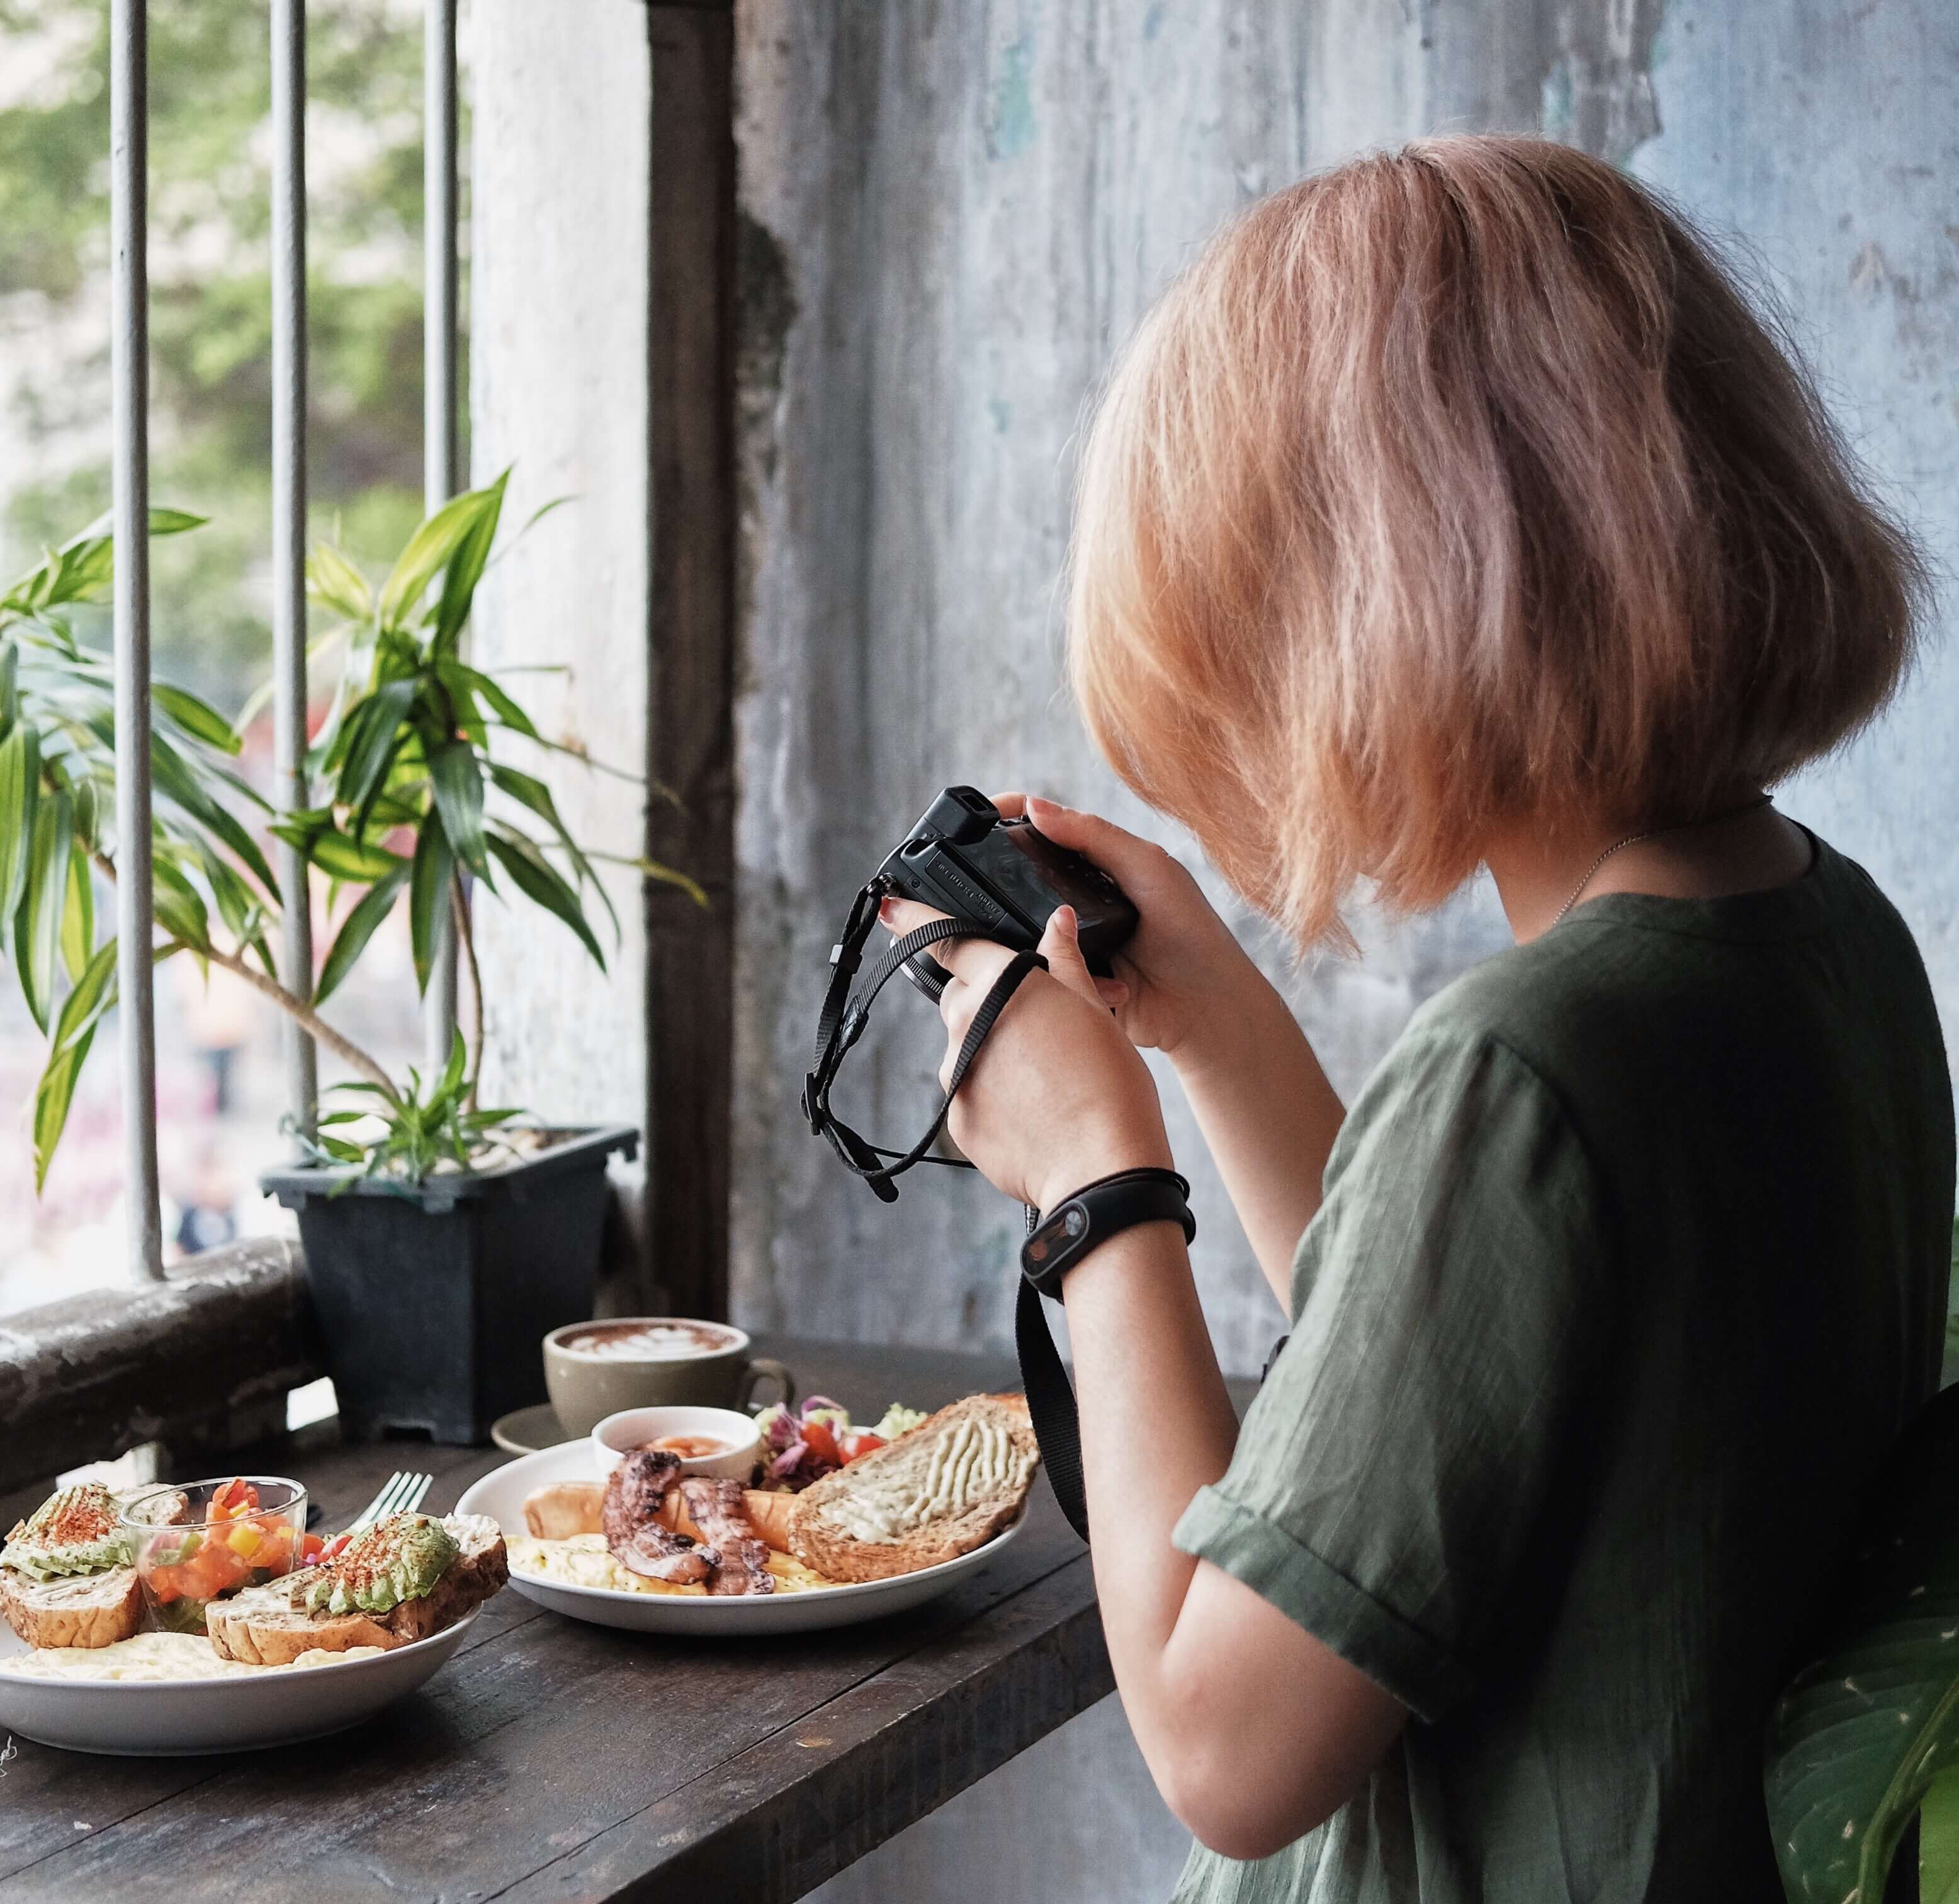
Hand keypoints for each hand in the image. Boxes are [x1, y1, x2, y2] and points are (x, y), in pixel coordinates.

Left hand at [878, 893, 1173, 1214]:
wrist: (1101, 1168)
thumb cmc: (1109, 1086)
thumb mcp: (1095, 1011)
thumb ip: (1067, 963)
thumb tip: (1057, 923)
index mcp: (1001, 984)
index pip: (949, 940)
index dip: (915, 919)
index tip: (891, 908)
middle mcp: (965, 1024)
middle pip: (961, 995)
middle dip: (987, 998)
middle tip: (1037, 1021)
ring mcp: (955, 1074)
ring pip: (966, 1045)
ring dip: (993, 1048)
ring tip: (1049, 1076)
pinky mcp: (956, 1118)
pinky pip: (969, 1090)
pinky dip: (994, 1092)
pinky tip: (1036, 1108)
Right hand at [996, 794, 1267, 1061]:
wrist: (1204, 1008)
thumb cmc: (1191, 932)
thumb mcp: (1147, 867)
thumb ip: (1093, 835)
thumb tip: (1034, 806)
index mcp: (1096, 863)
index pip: (1040, 829)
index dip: (1007, 816)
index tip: (976, 817)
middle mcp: (1076, 899)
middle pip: (1018, 877)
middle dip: (999, 877)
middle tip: (976, 878)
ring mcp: (1067, 938)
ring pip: (1016, 926)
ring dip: (1021, 930)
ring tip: (1035, 934)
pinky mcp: (1063, 978)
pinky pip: (1033, 969)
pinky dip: (1044, 968)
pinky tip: (1063, 968)